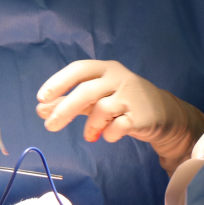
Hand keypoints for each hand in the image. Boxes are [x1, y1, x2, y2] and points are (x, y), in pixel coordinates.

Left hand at [35, 60, 203, 174]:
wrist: (163, 113)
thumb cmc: (121, 101)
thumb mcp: (94, 98)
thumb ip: (68, 102)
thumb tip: (40, 110)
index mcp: (105, 69)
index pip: (78, 69)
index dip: (59, 82)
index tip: (41, 98)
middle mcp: (118, 78)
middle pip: (87, 91)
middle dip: (65, 109)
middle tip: (49, 126)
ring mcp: (130, 96)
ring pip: (102, 109)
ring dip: (91, 125)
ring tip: (89, 134)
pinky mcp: (140, 116)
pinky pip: (119, 126)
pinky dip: (108, 134)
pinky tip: (108, 136)